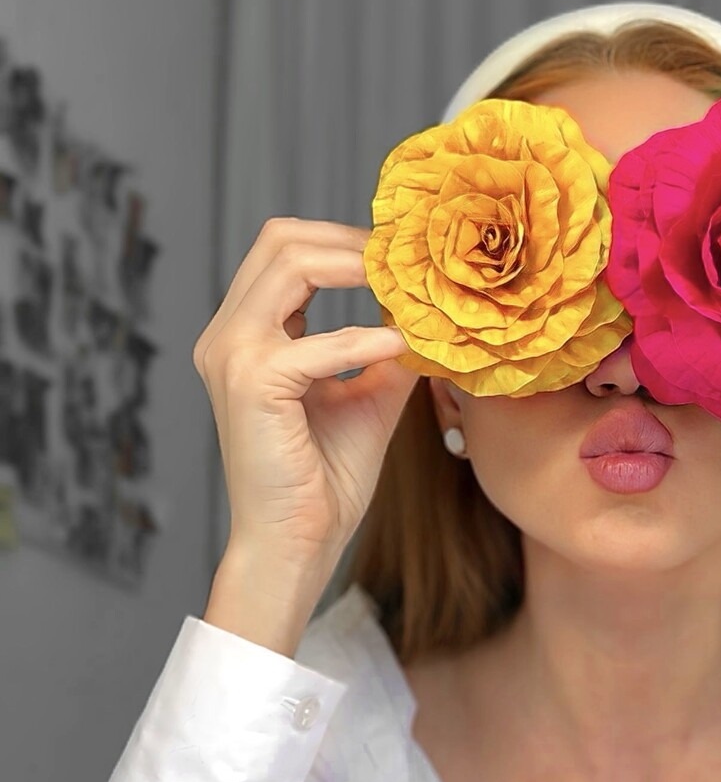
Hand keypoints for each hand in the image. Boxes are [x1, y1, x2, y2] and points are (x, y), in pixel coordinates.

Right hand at [193, 216, 418, 575]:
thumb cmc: (323, 480)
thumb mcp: (367, 399)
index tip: (403, 258)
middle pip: (280, 239)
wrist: (297, 542)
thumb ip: (386, 353)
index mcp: (248, 337)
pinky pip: (316, 342)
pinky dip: (363, 340)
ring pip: (289, 264)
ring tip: (406, 286)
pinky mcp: (252, 385)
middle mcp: (229, 337)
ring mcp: (232, 356)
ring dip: (355, 267)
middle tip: (407, 259)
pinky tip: (399, 346)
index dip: (345, 242)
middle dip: (350, 239)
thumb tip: (430, 315)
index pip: (286, 253)